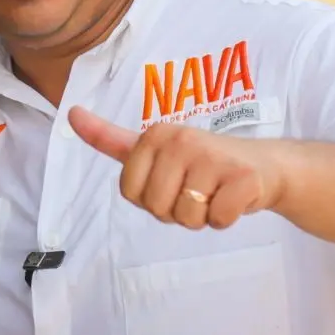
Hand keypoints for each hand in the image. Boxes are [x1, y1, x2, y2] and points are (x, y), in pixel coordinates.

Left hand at [67, 106, 285, 230]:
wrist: (264, 165)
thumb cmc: (202, 162)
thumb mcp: (154, 148)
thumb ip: (111, 139)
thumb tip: (70, 114)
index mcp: (154, 134)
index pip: (129, 191)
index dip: (148, 197)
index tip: (168, 180)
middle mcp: (180, 140)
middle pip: (156, 207)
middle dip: (175, 210)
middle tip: (196, 189)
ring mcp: (212, 157)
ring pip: (187, 217)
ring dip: (201, 216)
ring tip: (214, 192)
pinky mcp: (242, 177)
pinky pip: (218, 219)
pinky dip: (226, 218)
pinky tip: (234, 197)